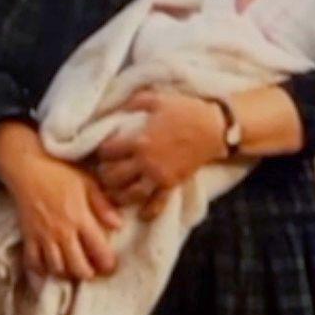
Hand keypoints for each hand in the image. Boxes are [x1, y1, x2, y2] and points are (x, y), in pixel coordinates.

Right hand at [0, 121, 122, 281]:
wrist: (27, 168)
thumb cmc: (60, 173)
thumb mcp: (88, 183)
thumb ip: (103, 205)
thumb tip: (118, 225)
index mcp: (80, 217)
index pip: (98, 250)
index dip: (107, 263)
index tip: (110, 265)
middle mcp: (62, 231)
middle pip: (77, 267)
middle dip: (87, 274)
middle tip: (92, 271)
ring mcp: (43, 235)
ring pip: (56, 268)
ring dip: (66, 273)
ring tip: (72, 269)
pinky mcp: (28, 236)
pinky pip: (33, 262)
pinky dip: (41, 270)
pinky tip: (49, 268)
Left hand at [94, 89, 225, 220]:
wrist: (213, 128)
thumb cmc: (185, 111)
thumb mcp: (157, 99)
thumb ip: (134, 101)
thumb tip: (119, 105)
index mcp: (139, 141)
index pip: (107, 151)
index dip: (101, 151)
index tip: (102, 150)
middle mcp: (145, 162)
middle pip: (113, 176)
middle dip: (104, 175)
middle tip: (103, 172)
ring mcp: (159, 176)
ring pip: (131, 195)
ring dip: (119, 196)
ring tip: (114, 193)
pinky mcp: (171, 185)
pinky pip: (157, 204)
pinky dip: (148, 212)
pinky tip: (141, 215)